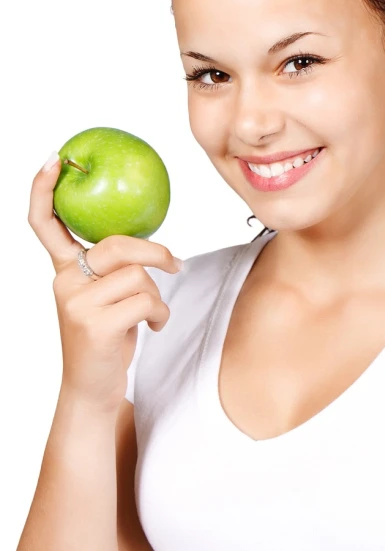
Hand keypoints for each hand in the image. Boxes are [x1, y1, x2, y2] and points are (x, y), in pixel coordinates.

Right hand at [27, 155, 182, 411]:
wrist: (93, 389)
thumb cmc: (107, 339)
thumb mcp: (105, 298)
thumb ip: (114, 270)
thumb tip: (151, 246)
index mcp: (63, 272)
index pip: (44, 224)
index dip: (43, 190)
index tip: (54, 160)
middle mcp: (63, 283)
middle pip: (117, 245)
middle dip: (155, 253)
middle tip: (175, 263)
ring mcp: (76, 303)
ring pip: (137, 275)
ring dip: (157, 295)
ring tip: (152, 315)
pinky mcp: (94, 324)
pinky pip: (146, 300)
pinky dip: (159, 314)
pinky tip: (152, 327)